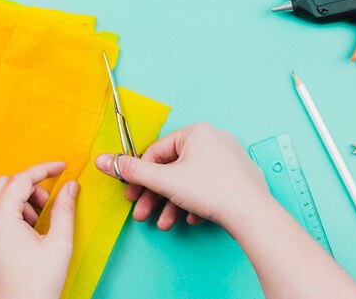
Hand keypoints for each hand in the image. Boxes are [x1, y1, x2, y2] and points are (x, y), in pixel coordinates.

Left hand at [0, 162, 78, 298]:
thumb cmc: (36, 286)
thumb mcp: (59, 244)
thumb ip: (64, 208)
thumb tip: (70, 186)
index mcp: (0, 219)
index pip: (22, 179)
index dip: (44, 169)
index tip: (60, 168)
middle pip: (4, 183)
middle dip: (29, 187)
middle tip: (47, 203)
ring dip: (15, 200)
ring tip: (35, 223)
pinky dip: (3, 213)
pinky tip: (20, 232)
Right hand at [95, 123, 269, 230]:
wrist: (251, 214)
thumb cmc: (213, 191)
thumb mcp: (164, 181)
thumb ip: (132, 171)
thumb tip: (104, 160)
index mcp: (196, 132)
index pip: (157, 151)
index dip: (140, 175)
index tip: (132, 193)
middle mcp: (214, 139)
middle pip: (173, 168)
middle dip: (156, 195)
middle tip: (143, 212)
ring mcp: (228, 158)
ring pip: (190, 181)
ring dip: (173, 203)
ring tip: (166, 223)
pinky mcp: (237, 177)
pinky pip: (207, 187)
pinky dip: (194, 202)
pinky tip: (191, 218)